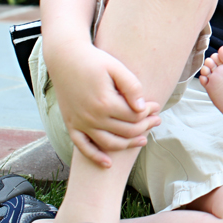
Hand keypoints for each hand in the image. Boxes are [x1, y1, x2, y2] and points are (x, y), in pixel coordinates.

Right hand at [51, 43, 160, 166]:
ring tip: (144, 139)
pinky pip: (83, 147)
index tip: (157, 106)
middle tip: (157, 121)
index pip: (135, 116)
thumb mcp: (117, 68)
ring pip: (109, 143)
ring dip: (129, 144)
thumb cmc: (95, 60)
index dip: (149, 113)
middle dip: (145, 127)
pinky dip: (95, 157)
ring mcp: (80, 123)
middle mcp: (92, 117)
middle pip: (126, 131)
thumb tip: (142, 109)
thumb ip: (132, 87)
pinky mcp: (71, 124)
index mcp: (105, 102)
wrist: (65, 58)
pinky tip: (108, 164)